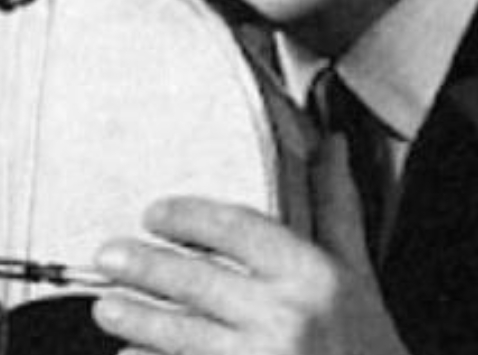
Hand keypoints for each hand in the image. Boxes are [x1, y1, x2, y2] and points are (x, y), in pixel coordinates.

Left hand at [92, 135, 410, 354]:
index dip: (189, 216)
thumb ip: (337, 209)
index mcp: (317, 276)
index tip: (156, 212)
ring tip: (107, 305)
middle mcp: (287, 317)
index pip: (239, 229)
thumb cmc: (370, 347)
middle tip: (107, 254)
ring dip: (135, 318)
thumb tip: (332, 143)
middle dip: (144, 266)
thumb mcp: (360, 276)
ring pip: (179, 334)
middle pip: (197, 281)